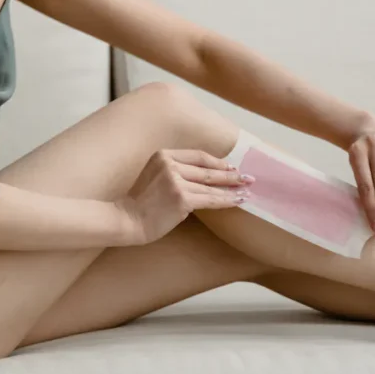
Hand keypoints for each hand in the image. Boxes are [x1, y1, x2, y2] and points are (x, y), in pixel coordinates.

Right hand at [116, 149, 253, 245]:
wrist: (127, 218)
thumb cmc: (140, 202)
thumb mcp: (154, 175)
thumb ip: (174, 171)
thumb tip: (204, 177)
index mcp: (163, 155)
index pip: (198, 156)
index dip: (218, 162)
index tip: (231, 168)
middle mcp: (170, 164)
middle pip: (207, 170)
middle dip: (230, 174)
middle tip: (248, 178)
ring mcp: (176, 181)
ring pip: (211, 186)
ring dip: (232, 189)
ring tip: (247, 191)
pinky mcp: (181, 199)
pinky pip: (210, 199)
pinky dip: (226, 200)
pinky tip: (238, 200)